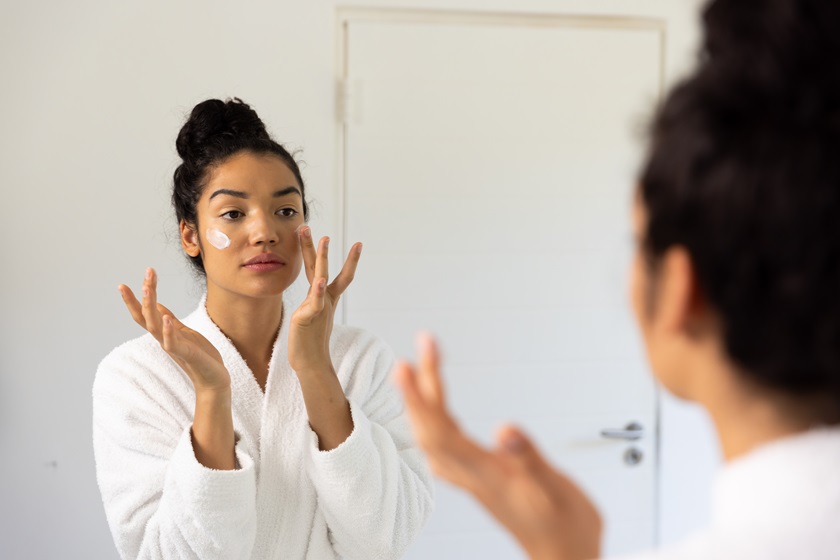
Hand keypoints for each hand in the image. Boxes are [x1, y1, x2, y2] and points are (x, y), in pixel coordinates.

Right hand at [118, 268, 229, 393]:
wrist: (213, 379)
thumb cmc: (200, 355)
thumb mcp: (184, 332)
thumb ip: (170, 320)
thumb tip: (157, 305)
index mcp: (164, 332)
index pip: (143, 314)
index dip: (133, 300)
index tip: (122, 284)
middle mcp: (164, 339)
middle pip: (147, 316)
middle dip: (143, 296)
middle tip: (146, 275)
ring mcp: (174, 347)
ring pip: (155, 326)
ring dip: (150, 307)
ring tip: (149, 288)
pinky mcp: (186, 354)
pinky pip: (173, 343)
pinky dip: (168, 331)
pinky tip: (167, 318)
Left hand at [288, 226, 361, 375]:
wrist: (310, 364)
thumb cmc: (309, 342)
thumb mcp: (311, 316)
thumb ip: (314, 303)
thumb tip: (316, 296)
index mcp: (325, 299)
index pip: (340, 276)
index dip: (350, 260)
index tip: (359, 244)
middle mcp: (323, 300)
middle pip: (323, 268)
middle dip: (321, 248)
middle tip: (320, 229)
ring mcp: (317, 306)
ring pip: (320, 278)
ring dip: (323, 257)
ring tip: (325, 240)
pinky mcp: (307, 317)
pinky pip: (314, 302)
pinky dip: (318, 291)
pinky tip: (321, 282)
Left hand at [394, 334, 602, 559]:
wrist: (565, 558)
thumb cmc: (564, 529)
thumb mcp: (555, 490)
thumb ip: (529, 458)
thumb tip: (505, 430)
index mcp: (488, 474)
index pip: (441, 432)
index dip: (420, 399)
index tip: (408, 367)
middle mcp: (474, 476)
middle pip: (432, 429)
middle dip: (420, 387)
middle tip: (420, 349)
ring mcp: (475, 480)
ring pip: (436, 438)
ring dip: (424, 402)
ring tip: (419, 371)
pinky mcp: (482, 482)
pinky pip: (446, 450)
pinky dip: (435, 424)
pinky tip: (436, 419)